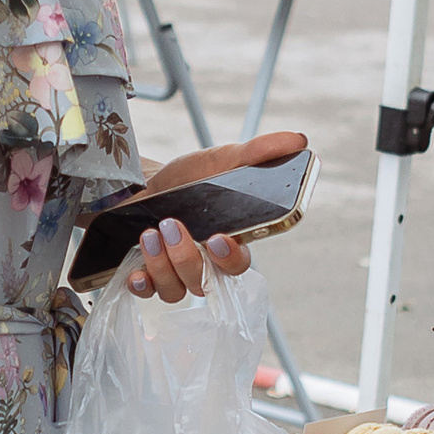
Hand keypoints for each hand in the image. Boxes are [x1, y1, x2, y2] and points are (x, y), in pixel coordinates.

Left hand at [127, 129, 303, 300]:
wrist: (141, 182)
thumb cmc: (188, 177)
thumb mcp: (221, 160)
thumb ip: (258, 153)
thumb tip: (298, 140)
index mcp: (227, 242)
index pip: (239, 265)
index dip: (231, 259)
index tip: (218, 240)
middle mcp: (202, 265)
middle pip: (203, 282)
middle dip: (186, 258)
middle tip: (170, 226)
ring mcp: (174, 274)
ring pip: (175, 291)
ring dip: (161, 264)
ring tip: (149, 233)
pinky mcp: (145, 275)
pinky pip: (146, 293)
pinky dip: (140, 284)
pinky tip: (134, 272)